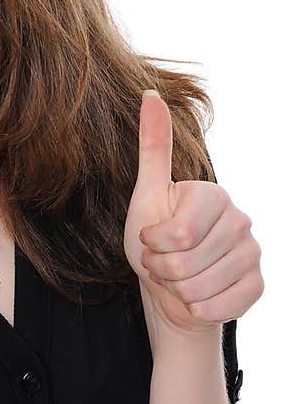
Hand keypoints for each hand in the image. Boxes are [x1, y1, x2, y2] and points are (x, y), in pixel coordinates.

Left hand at [123, 90, 262, 335]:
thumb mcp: (146, 195)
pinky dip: (197, 310)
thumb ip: (153, 147)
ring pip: (198, 288)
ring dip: (177, 292)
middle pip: (184, 263)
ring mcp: (253, 253)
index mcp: (213, 195)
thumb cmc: (154, 244)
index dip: (154, 245)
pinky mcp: (257, 285)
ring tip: (178, 281)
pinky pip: (218, 307)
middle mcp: (240, 219)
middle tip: (164, 265)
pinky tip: (197, 299)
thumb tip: (150, 94)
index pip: (178, 232)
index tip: (152, 241)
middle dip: (161, 271)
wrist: (170, 292)